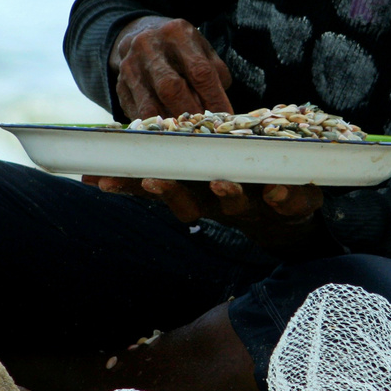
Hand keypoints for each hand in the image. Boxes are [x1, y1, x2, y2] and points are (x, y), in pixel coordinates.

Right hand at [85, 176, 322, 249]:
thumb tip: (93, 173)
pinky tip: (281, 189)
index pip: (164, 190)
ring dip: (227, 193)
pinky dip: (286, 197)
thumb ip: (155, 172)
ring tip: (220, 181)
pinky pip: (292, 203)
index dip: (135, 186)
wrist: (292, 218)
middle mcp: (223, 205)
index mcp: (200, 196)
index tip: (107, 181)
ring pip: (240, 203)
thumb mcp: (198, 180)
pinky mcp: (296, 206)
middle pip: (195, 202)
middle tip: (156, 180)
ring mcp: (259, 206)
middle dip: (174, 193)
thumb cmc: (235, 189)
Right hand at [110, 16, 233, 119]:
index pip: (199, 71)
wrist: (140, 33)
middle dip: (191, 112)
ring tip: (188, 132)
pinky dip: (156, 125)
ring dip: (172, 122)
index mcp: (176, 33)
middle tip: (206, 128)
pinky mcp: (120, 84)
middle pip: (171, 87)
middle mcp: (149, 46)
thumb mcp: (200, 48)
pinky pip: (137, 111)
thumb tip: (221, 107)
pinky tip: (169, 130)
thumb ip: (215, 73)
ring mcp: (130, 65)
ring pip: (151, 104)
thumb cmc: (179, 47)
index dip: (214, 98)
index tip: (225, 116)